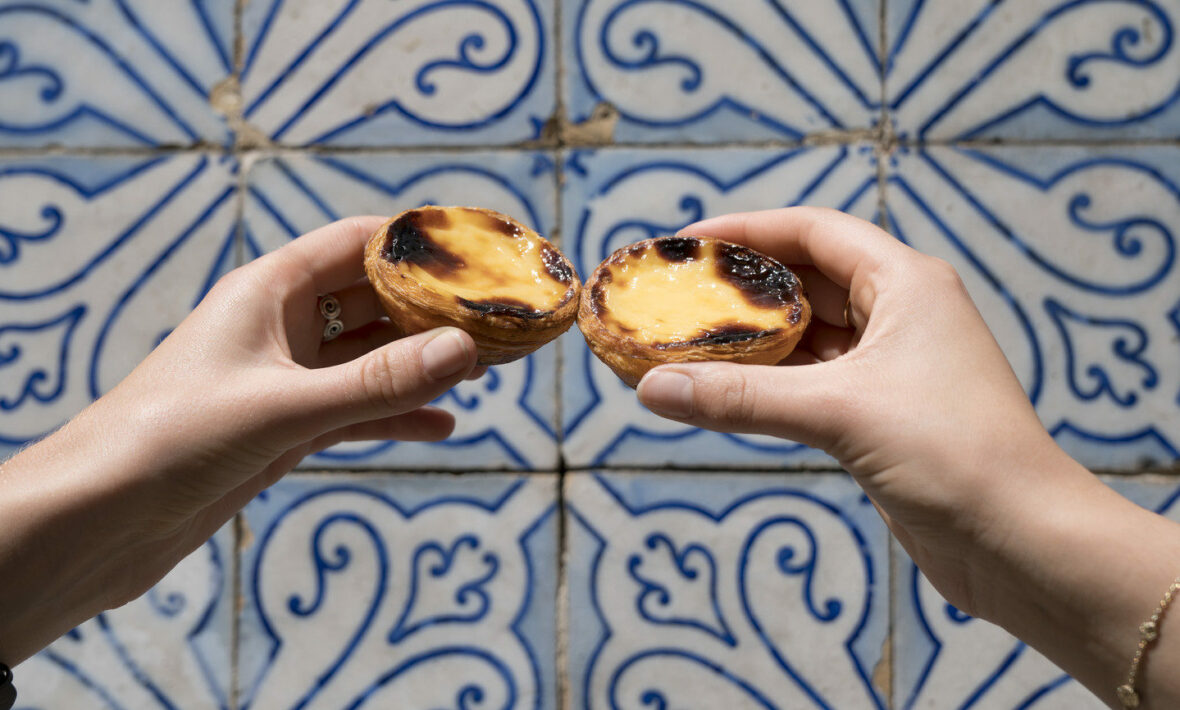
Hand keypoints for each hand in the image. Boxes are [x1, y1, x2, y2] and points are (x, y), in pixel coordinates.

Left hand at [0, 217, 478, 662]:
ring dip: (421, 363)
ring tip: (484, 369)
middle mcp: (279, 326)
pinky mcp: (285, 428)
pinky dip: (397, 416)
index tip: (476, 253)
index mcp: (268, 290)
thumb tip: (463, 350)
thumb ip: (376, 383)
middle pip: (371, 300)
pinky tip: (443, 425)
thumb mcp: (285, 407)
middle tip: (496, 321)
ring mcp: (284, 379)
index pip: (355, 243)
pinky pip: (356, 410)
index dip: (415, 244)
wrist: (102, 518)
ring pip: (369, 358)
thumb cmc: (174, 440)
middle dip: (432, 310)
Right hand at [635, 208, 1179, 706]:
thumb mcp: (838, 413)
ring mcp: (892, 366)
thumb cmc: (951, 454)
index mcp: (905, 283)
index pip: (814, 232)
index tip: (687, 246)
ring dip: (751, 341)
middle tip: (676, 297)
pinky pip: (811, 382)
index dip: (748, 231)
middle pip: (806, 280)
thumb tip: (651, 389)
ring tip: (685, 343)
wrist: (1021, 542)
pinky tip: (723, 392)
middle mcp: (900, 313)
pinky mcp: (882, 414)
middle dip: (741, 289)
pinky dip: (769, 384)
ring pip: (806, 335)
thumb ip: (741, 398)